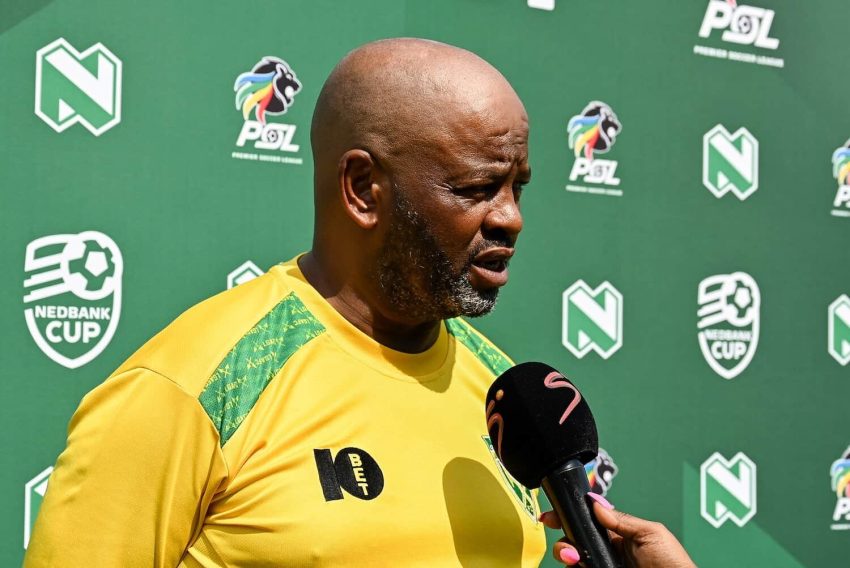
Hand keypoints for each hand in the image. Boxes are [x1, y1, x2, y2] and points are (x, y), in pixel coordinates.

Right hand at [540, 493, 694, 566]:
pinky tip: (577, 567)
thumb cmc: (673, 564)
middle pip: (574, 542)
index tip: (552, 516)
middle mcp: (608, 553)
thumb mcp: (650, 533)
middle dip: (564, 541)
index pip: (588, 523)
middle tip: (568, 548)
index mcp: (619, 536)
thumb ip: (622, 519)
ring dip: (566, 556)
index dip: (569, 517)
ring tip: (573, 559)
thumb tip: (596, 503)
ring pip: (573, 561)